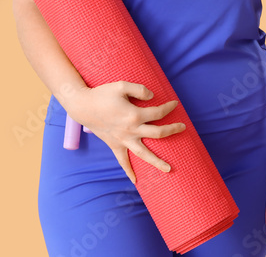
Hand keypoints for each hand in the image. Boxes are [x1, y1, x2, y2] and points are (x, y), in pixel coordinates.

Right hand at [67, 81, 185, 183]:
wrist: (83, 106)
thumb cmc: (102, 94)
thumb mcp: (121, 85)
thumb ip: (139, 89)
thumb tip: (153, 97)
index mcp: (134, 115)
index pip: (158, 113)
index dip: (168, 108)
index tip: (175, 104)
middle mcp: (131, 130)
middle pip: (158, 133)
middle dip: (172, 130)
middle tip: (183, 127)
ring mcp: (123, 140)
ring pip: (144, 154)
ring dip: (157, 162)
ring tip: (169, 169)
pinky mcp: (114, 145)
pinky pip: (123, 161)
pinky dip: (129, 171)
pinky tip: (136, 180)